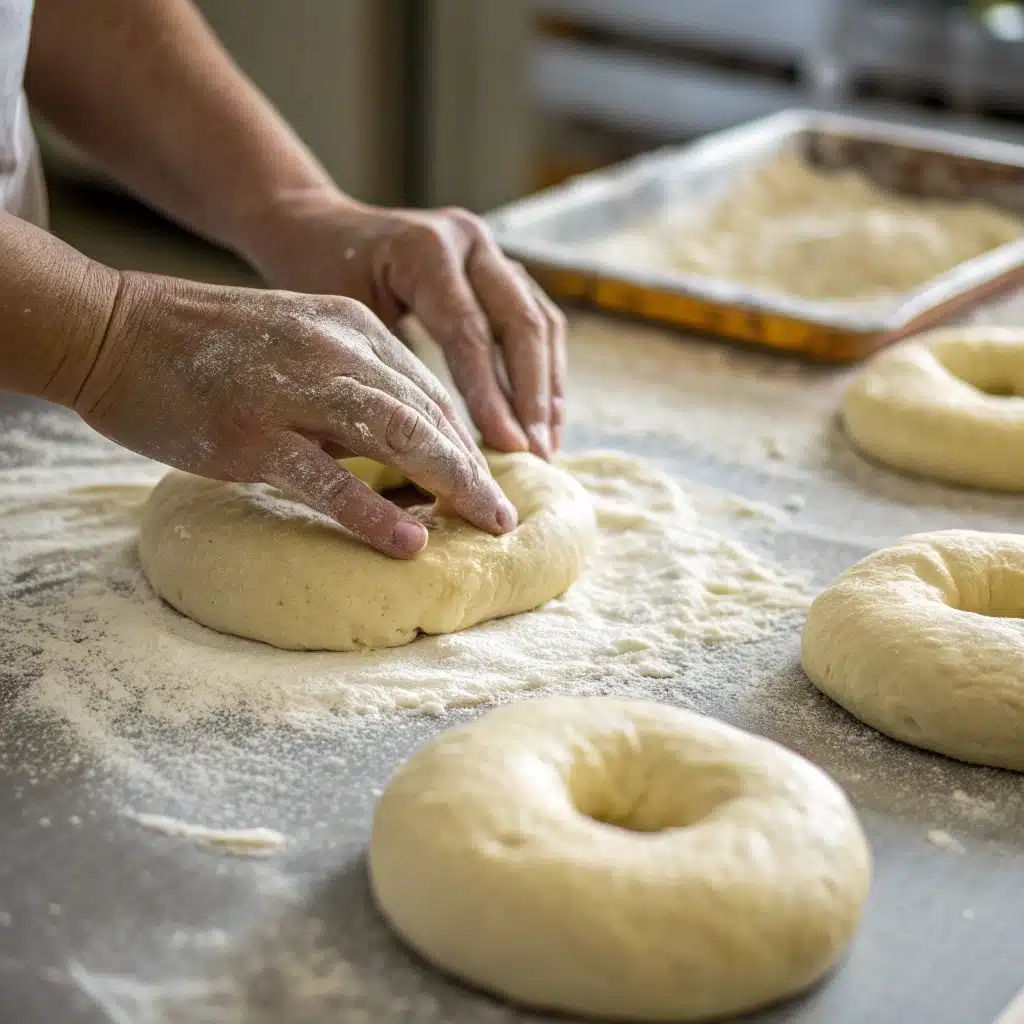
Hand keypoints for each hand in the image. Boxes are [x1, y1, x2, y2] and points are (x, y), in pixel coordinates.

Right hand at [74, 272, 516, 557]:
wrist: (113, 329)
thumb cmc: (203, 350)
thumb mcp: (293, 350)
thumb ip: (346, 394)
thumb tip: (392, 459)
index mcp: (351, 328)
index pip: (428, 392)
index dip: (464, 443)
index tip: (487, 484)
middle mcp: (337, 350)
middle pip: (429, 413)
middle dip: (475, 469)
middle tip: (505, 519)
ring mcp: (296, 390)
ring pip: (398, 436)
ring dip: (451, 485)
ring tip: (488, 527)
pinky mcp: (253, 431)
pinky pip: (326, 477)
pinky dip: (371, 512)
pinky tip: (408, 543)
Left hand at [240, 197, 566, 458]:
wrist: (316, 228)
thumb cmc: (318, 279)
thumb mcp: (344, 319)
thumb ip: (389, 366)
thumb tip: (432, 442)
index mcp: (426, 250)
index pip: (470, 331)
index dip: (492, 395)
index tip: (508, 448)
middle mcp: (469, 241)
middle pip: (522, 323)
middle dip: (533, 395)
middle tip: (537, 454)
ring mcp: (491, 252)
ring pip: (541, 321)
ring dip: (548, 386)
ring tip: (547, 444)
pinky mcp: (501, 270)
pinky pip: (539, 320)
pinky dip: (544, 370)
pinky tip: (543, 416)